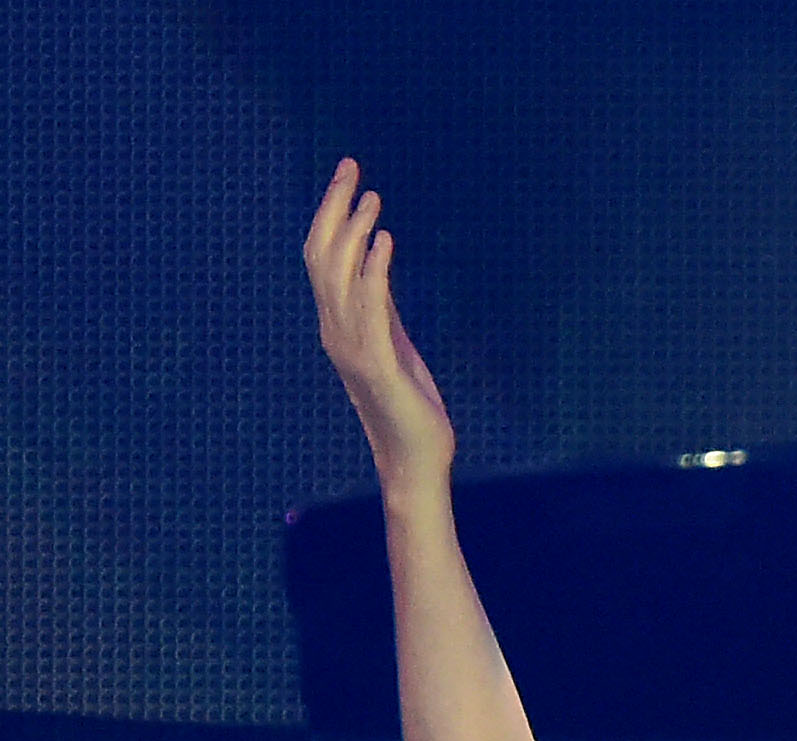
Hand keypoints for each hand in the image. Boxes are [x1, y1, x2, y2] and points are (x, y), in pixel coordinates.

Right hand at [304, 159, 455, 487]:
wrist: (415, 459)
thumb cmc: (408, 406)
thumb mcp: (394, 345)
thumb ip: (382, 310)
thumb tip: (376, 267)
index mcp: (337, 326)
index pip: (322, 258)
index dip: (331, 215)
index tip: (348, 177)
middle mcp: (335, 332)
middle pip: (322, 256)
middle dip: (334, 209)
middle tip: (350, 166)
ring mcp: (352, 348)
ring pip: (340, 277)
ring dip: (355, 232)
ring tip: (372, 197)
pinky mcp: (378, 365)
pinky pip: (371, 309)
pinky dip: (375, 271)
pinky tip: (386, 241)